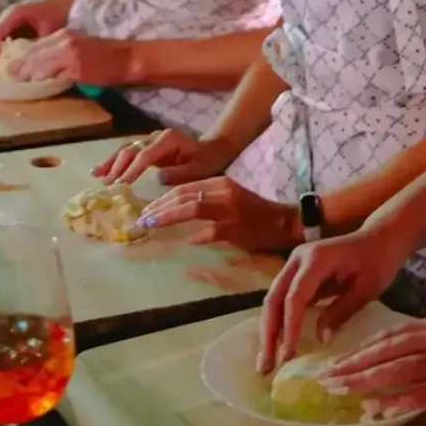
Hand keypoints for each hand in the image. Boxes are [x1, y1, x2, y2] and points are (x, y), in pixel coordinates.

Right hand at [0, 0, 70, 71]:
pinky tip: (8, 68)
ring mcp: (6, 23)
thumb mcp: (51, 29)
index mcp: (14, 14)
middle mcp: (5, 18)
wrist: (62, 2)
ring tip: (1, 75)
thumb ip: (40, 45)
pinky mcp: (9, 29)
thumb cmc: (57, 13)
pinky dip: (0, 56)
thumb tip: (30, 65)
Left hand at [11, 29, 135, 86]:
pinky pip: (52, 75)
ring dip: (28, 75)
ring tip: (18, 84)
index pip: (36, 45)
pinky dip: (42, 81)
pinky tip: (36, 87)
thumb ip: (61, 54)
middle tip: (9, 77)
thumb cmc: (106, 56)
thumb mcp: (80, 47)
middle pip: (33, 54)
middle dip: (19, 66)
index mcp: (64, 34)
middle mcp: (64, 40)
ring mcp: (69, 53)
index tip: (12, 67)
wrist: (126, 58)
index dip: (23, 57)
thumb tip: (41, 68)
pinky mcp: (75, 66)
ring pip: (39, 64)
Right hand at [91, 130, 235, 186]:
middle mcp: (156, 137)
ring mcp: (150, 141)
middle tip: (108, 183)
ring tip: (97, 175)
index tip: (121, 184)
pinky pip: (127, 153)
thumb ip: (180, 173)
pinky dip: (114, 161)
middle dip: (118, 166)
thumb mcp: (199, 169)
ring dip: (111, 162)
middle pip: (132, 150)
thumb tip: (159, 176)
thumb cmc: (207, 161)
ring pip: (126, 149)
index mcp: (168, 140)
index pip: (146, 155)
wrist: (212, 150)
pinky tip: (100, 171)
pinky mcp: (147, 148)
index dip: (133, 169)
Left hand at [141, 176, 301, 250]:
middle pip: (184, 195)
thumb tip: (178, 213)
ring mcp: (229, 209)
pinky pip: (210, 231)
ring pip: (192, 207)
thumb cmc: (254, 212)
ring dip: (168, 217)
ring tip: (151, 224)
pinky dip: (197, 236)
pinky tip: (187, 242)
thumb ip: (206, 202)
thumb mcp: (228, 199)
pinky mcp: (236, 226)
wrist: (283, 221)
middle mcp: (222, 191)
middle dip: (159, 207)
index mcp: (220, 182)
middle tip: (142, 218)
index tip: (147, 210)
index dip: (163, 199)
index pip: (185, 187)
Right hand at [258, 225, 408, 372]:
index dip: (289, 326)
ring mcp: (295, 264)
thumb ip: (342, 311)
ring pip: (273, 299)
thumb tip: (320, 340)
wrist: (380, 238)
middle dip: (269, 333)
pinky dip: (278, 322)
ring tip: (267, 362)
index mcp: (316, 259)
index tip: (288, 355)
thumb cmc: (377, 262)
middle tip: (267, 366)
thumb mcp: (366, 289)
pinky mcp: (297, 273)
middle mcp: (298, 259)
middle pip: (274, 298)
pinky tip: (278, 344)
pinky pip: (282, 298)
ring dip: (269, 330)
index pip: (295, 296)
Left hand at [314, 312, 425, 413]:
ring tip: (341, 390)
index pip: (391, 336)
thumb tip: (412, 350)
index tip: (339, 359)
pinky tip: (378, 408)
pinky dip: (399, 401)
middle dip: (354, 364)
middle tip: (326, 376)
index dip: (362, 348)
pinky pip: (425, 395)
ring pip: (398, 371)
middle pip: (386, 351)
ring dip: (366, 381)